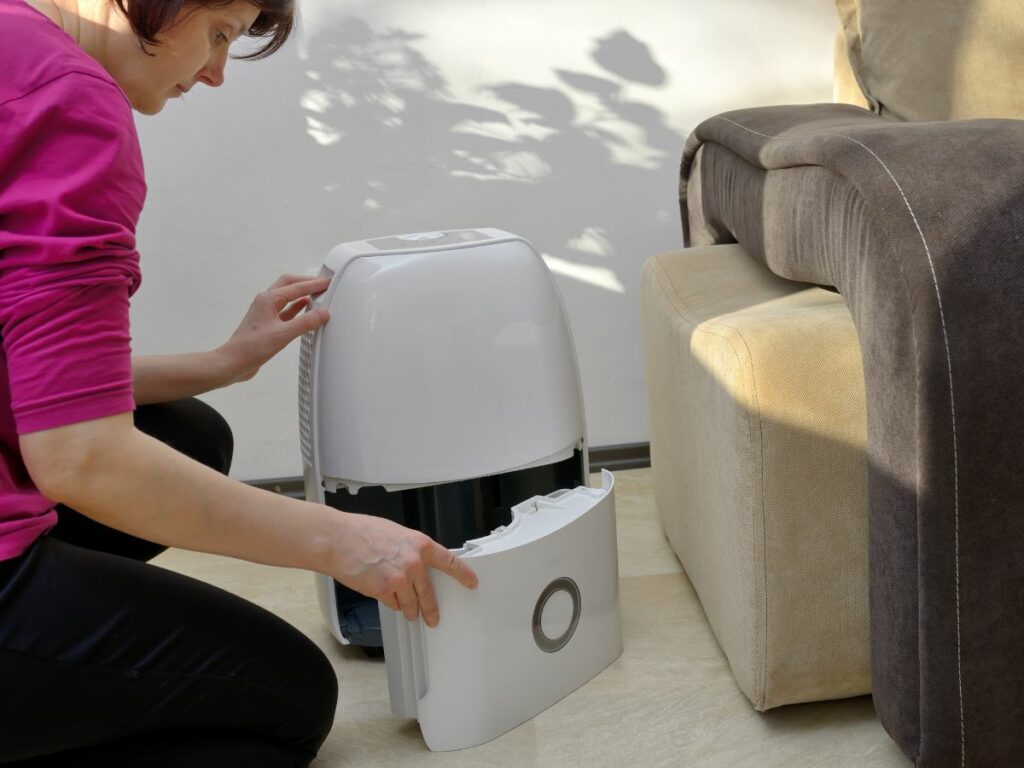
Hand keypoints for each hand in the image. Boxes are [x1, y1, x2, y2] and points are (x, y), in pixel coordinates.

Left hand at [217, 274, 331, 384]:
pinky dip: (297, 307)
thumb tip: (322, 314)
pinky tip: (304, 310)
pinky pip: (286, 310)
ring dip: (302, 293)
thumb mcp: (283, 334)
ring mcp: (266, 313)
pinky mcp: (268, 324)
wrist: (234, 362)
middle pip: (289, 284)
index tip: (327, 283)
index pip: (296, 287)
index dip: (314, 284)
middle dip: (306, 282)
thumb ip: (305, 323)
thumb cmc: (250, 348)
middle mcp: (265, 302)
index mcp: (268, 299)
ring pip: (287, 296)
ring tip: (316, 294)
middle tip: (322, 284)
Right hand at [328, 511, 478, 627]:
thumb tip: (416, 560)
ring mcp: (400, 579)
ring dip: (410, 609)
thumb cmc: (361, 532)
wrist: (338, 540)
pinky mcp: (384, 591)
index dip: (463, 574)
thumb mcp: (395, 533)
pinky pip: (394, 604)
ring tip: (408, 611)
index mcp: (419, 544)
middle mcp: (414, 563)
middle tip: (433, 617)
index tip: (471, 582)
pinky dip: (392, 603)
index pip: (449, 562)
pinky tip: (385, 596)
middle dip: (431, 608)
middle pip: (429, 593)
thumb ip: (410, 548)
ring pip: (411, 603)